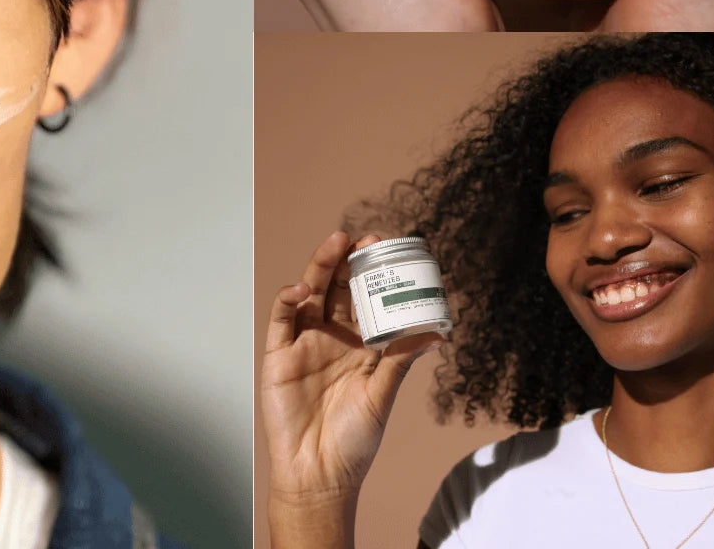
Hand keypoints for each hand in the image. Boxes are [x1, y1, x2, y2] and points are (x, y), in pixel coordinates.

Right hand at [262, 232, 442, 545]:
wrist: (318, 475)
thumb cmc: (353, 441)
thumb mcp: (382, 396)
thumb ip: (400, 360)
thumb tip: (435, 332)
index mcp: (359, 344)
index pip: (366, 298)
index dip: (374, 273)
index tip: (388, 249)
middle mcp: (331, 336)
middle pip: (338, 288)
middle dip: (349, 260)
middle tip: (363, 238)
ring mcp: (303, 342)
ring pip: (310, 293)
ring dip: (320, 267)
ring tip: (335, 244)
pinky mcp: (279, 354)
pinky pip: (282, 318)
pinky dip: (289, 298)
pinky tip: (302, 289)